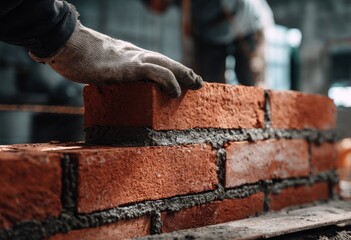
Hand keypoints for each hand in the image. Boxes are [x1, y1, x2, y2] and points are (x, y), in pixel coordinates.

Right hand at [29, 22, 202, 97]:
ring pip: (167, 64)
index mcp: (129, 56)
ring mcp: (134, 59)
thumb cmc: (77, 56)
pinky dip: (170, 81)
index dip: (172, 70)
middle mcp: (135, 55)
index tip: (182, 80)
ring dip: (184, 75)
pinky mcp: (130, 66)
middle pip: (166, 61)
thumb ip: (108, 72)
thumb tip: (109, 82)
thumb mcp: (98, 66)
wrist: (67, 45)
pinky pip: (157, 72)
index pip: (156, 62)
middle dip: (184, 71)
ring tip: (195, 85)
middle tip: (197, 81)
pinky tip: (175, 92)